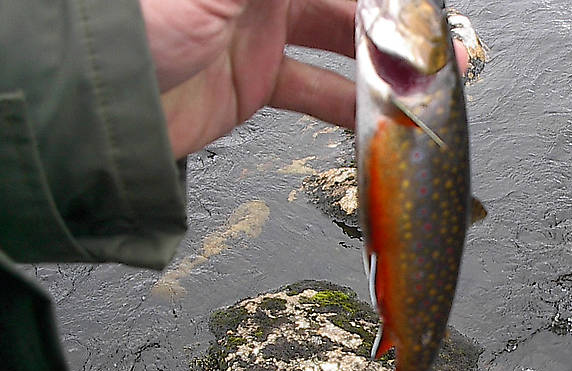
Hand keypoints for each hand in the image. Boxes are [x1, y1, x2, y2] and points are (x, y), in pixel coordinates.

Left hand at [140, 0, 472, 158]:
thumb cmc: (136, 17)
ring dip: (382, 68)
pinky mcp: (252, 83)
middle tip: (436, 50)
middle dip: (396, 26)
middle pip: (346, 3)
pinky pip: (314, 92)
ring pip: (338, 47)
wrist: (95, 100)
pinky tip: (378, 119)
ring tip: (422, 86)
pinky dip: (347, 108)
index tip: (424, 10)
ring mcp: (258, 34)